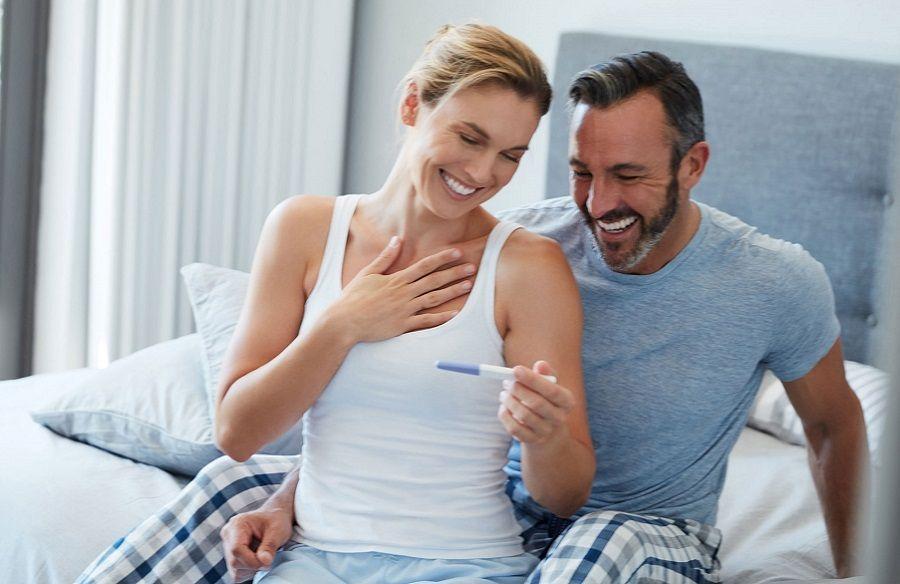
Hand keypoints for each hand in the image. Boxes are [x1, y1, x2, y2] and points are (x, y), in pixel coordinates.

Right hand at [221, 506, 293, 582]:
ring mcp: (227, 546)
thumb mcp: (278, 530)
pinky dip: (249, 570)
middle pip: (235, 562)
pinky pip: (237, 573)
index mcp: (237, 524)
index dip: (252, 560)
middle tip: (268, 557)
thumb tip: (264, 562)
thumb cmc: (276, 520)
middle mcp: (228, 535)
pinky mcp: (231, 556)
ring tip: (262, 554)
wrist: (274, 517)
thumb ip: (270, 546)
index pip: (236, 550)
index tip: (267, 561)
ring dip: (251, 568)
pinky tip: (257, 557)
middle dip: (254, 564)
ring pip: (235, 570)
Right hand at [326, 237, 475, 342]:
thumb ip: (385, 257)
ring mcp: (405, 310)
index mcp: (396, 280)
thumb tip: (396, 240)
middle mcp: (404, 293)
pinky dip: (441, 318)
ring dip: (452, 292)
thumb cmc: (353, 297)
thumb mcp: (368, 273)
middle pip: (434, 280)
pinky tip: (455, 313)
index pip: (424, 266)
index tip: (457, 253)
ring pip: (434, 299)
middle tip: (472, 268)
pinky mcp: (403, 326)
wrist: (343, 322)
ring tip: (468, 286)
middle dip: (455, 273)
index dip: (442, 258)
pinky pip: (426, 321)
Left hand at [498, 361, 575, 444]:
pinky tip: (504, 407)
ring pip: (523, 415)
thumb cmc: (547, 401)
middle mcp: (560, 418)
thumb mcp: (551, 387)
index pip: (552, 390)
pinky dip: (505, 415)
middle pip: (536, 403)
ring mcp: (546, 432)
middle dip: (518, 390)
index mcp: (567, 402)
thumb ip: (545, 374)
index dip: (533, 379)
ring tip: (504, 393)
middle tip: (507, 382)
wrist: (549, 433)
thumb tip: (540, 364)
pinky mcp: (532, 441)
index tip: (516, 369)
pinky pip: (514, 428)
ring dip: (509, 401)